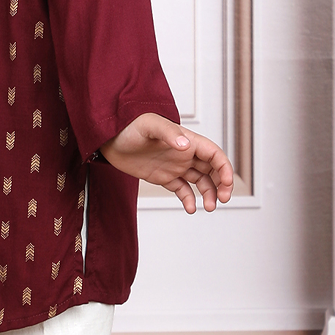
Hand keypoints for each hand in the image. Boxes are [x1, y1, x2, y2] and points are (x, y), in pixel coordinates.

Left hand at [99, 113, 233, 213]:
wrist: (107, 138)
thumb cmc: (128, 125)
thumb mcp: (149, 126)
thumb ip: (168, 134)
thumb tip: (187, 146)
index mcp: (187, 140)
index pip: (214, 154)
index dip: (225, 169)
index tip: (227, 185)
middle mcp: (185, 153)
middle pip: (212, 170)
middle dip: (222, 185)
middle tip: (222, 200)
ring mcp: (175, 166)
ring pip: (200, 182)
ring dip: (209, 194)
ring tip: (208, 208)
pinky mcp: (163, 177)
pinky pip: (182, 189)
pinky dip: (188, 199)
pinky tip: (190, 208)